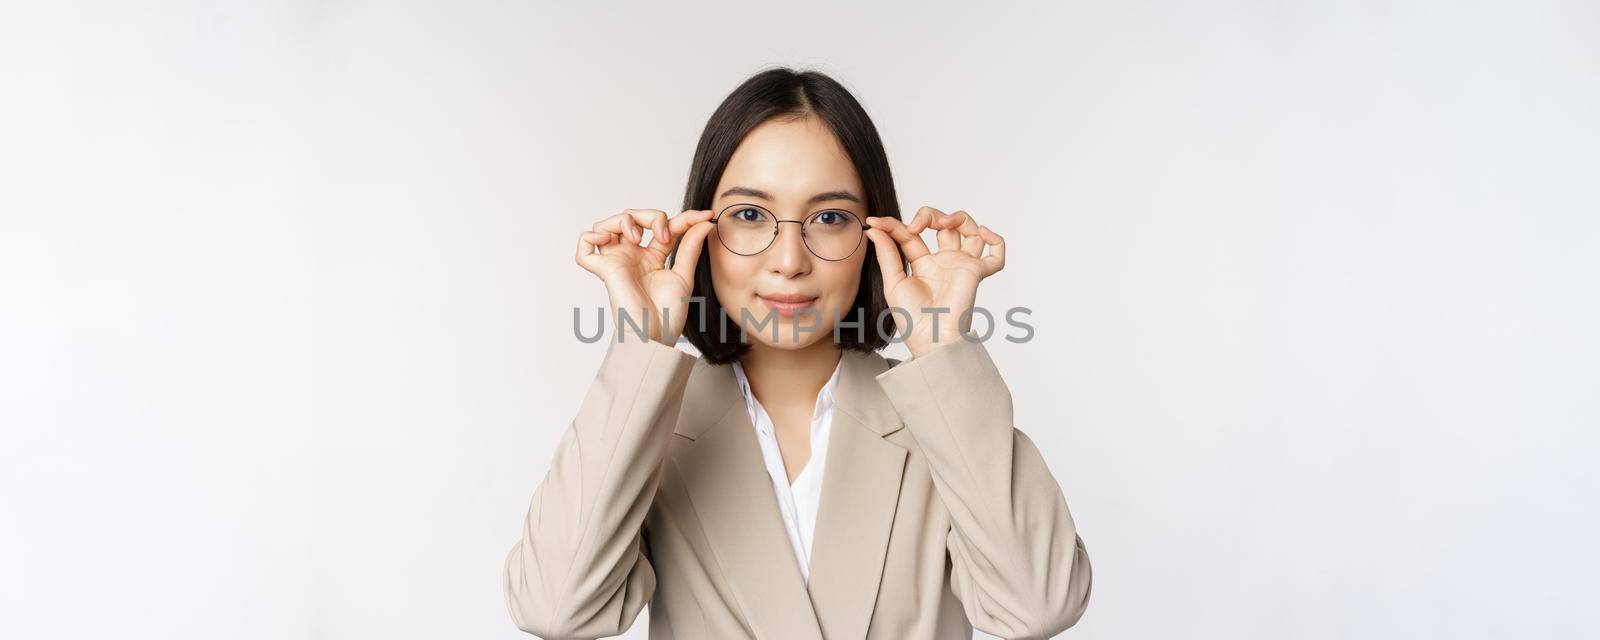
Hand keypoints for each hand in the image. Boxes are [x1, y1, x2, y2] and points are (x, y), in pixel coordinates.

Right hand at [575, 208, 715, 345]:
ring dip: (624, 220)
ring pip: (607, 224)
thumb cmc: (668, 315)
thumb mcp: (684, 274)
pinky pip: (584, 248)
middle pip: (633, 217)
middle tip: (665, 235)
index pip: (663, 226)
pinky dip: (591, 236)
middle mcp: (632, 256)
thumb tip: (703, 222)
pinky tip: (607, 238)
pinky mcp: (604, 270)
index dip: (684, 217)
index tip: (706, 215)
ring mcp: (616, 261)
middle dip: (651, 216)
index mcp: (652, 257)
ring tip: (638, 238)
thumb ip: (690, 247)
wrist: (656, 336)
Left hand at [864, 207, 1005, 357]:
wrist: (930, 338)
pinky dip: (996, 241)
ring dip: (958, 217)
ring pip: (969, 230)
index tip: (875, 221)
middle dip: (929, 215)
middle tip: (916, 225)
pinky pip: (996, 255)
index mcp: (922, 264)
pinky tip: (983, 232)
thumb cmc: (912, 319)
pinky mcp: (976, 272)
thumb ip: (886, 253)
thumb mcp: (892, 282)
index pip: (911, 234)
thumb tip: (874, 228)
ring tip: (943, 223)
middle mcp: (943, 261)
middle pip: (943, 225)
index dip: (893, 225)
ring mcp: (961, 265)